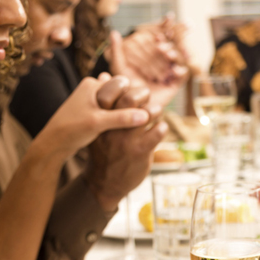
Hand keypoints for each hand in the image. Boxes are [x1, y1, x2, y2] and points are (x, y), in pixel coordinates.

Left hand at [37, 73, 151, 159]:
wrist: (52, 144)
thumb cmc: (72, 130)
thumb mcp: (98, 123)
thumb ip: (122, 118)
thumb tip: (146, 115)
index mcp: (92, 84)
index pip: (122, 82)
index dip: (133, 95)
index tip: (141, 109)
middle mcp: (92, 89)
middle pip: (121, 91)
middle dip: (130, 103)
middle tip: (139, 117)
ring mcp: (92, 100)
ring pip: (117, 102)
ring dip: (125, 112)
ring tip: (134, 124)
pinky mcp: (92, 112)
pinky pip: (112, 111)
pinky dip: (119, 117)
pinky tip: (125, 129)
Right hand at [85, 79, 166, 211]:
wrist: (103, 183)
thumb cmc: (103, 150)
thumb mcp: (97, 127)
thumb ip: (104, 103)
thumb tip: (104, 76)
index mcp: (99, 119)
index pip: (110, 91)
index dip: (124, 86)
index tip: (130, 89)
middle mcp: (112, 128)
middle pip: (131, 98)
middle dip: (142, 93)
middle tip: (147, 97)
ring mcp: (126, 140)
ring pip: (147, 113)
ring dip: (155, 109)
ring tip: (155, 112)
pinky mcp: (140, 152)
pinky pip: (157, 131)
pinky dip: (162, 126)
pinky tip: (160, 128)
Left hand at [108, 26, 188, 108]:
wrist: (131, 107)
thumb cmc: (123, 87)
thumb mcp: (119, 67)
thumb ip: (117, 51)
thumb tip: (114, 32)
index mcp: (151, 56)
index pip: (159, 43)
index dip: (160, 38)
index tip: (156, 36)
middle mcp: (162, 63)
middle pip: (170, 50)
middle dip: (168, 46)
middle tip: (160, 47)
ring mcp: (169, 73)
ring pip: (178, 61)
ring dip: (175, 56)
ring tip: (168, 55)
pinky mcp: (174, 84)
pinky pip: (182, 76)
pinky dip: (181, 71)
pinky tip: (175, 70)